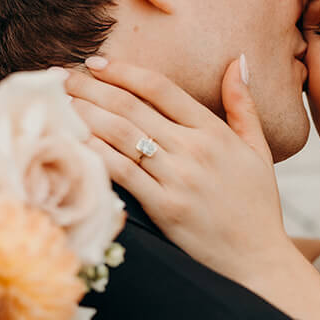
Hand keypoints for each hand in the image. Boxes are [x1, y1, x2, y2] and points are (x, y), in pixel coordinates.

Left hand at [64, 55, 295, 281]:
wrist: (258, 258)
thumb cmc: (257, 206)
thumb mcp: (258, 150)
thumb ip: (244, 105)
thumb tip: (237, 61)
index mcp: (215, 132)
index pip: (160, 88)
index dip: (123, 71)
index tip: (96, 63)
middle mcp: (195, 150)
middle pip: (132, 107)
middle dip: (91, 88)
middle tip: (62, 77)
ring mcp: (178, 179)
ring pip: (121, 135)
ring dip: (86, 114)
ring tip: (60, 103)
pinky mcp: (164, 208)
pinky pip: (122, 173)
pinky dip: (95, 153)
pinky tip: (73, 141)